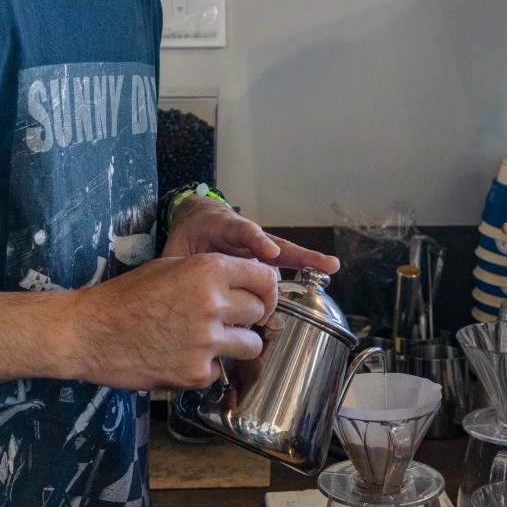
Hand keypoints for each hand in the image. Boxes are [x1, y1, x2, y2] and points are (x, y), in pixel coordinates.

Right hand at [66, 253, 279, 389]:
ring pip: (251, 345)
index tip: (261, 299)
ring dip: (237, 345)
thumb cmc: (124, 297)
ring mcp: (206, 341)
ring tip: (209, 342)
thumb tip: (241, 282)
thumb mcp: (169, 267)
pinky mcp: (196, 372)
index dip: (266, 290)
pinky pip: (219, 370)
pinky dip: (206, 368)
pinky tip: (181, 358)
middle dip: (248, 317)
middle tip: (227, 321)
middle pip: (260, 312)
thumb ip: (208, 273)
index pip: (265, 278)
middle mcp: (213, 304)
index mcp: (208, 270)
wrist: (89, 333)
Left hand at [163, 195, 340, 273]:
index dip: (256, 241)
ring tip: (331, 266)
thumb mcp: (176, 248)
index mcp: (219, 224)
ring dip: (306, 259)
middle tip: (317, 262)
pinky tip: (324, 273)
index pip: (240, 230)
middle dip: (294, 252)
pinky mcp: (262, 254)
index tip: (270, 253)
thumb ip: (181, 265)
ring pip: (283, 251)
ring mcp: (256, 242)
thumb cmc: (187, 234)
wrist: (197, 216)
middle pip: (272, 241)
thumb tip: (183, 290)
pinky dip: (302, 267)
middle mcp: (244, 231)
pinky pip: (283, 261)